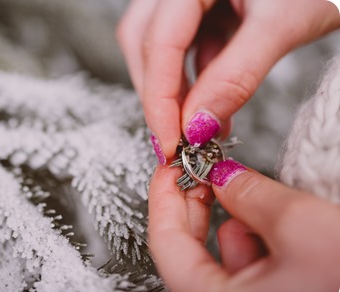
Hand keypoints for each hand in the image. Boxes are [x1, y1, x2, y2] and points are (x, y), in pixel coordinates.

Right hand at [117, 0, 339, 162]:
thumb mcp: (282, 24)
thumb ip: (237, 74)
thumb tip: (198, 125)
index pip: (158, 41)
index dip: (159, 98)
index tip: (169, 142)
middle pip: (144, 43)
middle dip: (161, 95)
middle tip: (180, 138)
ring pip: (156, 47)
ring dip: (175, 90)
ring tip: (203, 123)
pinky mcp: (197, 8)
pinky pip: (182, 46)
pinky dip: (194, 78)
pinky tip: (213, 100)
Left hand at [148, 161, 339, 291]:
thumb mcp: (301, 227)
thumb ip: (251, 195)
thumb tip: (223, 176)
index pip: (168, 248)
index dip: (163, 201)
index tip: (168, 170)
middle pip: (187, 251)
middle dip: (191, 205)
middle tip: (195, 172)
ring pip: (218, 252)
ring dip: (223, 216)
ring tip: (234, 189)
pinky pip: (246, 258)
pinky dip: (248, 231)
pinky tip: (263, 218)